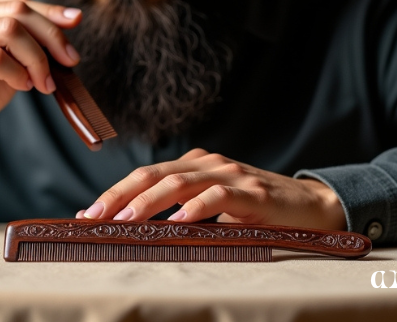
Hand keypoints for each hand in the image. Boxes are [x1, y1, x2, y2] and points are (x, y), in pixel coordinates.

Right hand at [0, 0, 81, 164]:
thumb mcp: (11, 62)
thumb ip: (31, 42)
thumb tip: (71, 19)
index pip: (19, 3)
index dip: (51, 11)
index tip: (76, 21)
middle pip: (18, 12)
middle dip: (51, 36)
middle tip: (69, 62)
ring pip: (8, 30)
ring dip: (36, 58)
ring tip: (44, 82)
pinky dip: (16, 72)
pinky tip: (22, 86)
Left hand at [78, 148, 346, 229]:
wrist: (309, 207)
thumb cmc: (257, 211)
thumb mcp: (215, 208)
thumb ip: (183, 212)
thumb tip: (138, 233)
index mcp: (196, 165)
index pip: (147, 174)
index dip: (115, 192)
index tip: (87, 214)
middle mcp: (208, 163)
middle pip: (154, 174)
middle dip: (119, 195)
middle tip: (93, 217)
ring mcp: (230, 175)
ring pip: (179, 183)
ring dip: (147, 202)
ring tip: (123, 221)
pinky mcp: (250, 192)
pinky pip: (217, 197)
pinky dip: (194, 208)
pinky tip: (177, 222)